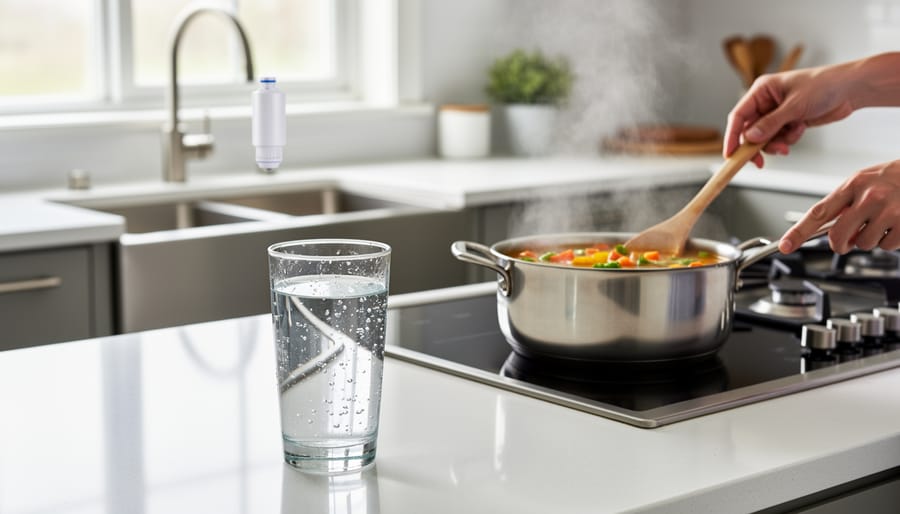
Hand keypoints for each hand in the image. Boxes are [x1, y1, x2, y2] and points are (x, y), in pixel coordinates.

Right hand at [724, 66, 855, 166]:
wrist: (850, 89)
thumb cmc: (824, 85)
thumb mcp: (794, 105)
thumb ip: (771, 123)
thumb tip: (750, 138)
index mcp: (762, 90)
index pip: (739, 116)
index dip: (732, 136)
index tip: (730, 154)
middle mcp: (766, 102)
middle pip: (749, 131)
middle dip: (758, 145)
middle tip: (760, 161)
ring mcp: (777, 113)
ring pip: (764, 138)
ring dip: (775, 144)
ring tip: (788, 143)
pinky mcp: (788, 122)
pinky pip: (779, 138)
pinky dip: (788, 139)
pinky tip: (800, 129)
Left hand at [779, 160, 899, 253]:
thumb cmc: (895, 177)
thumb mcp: (866, 182)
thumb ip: (846, 205)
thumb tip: (835, 234)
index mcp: (853, 184)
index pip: (819, 212)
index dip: (799, 232)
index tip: (785, 246)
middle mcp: (869, 196)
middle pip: (838, 236)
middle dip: (841, 244)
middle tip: (849, 240)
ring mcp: (888, 210)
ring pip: (864, 244)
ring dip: (871, 239)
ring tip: (883, 221)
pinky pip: (887, 245)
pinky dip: (891, 240)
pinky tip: (896, 224)